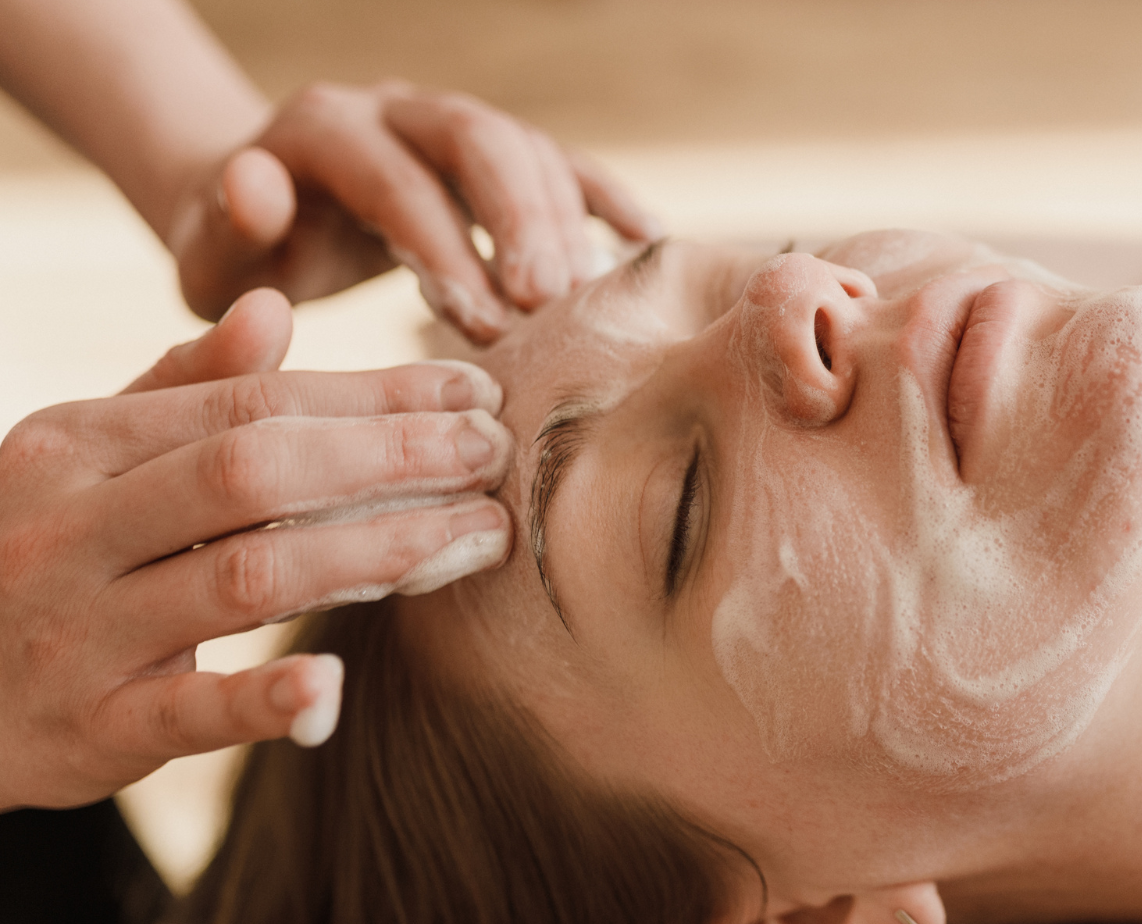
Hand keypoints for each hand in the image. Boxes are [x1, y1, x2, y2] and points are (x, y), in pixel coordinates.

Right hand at [0, 289, 514, 809]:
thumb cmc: (37, 551)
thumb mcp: (83, 455)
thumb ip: (177, 387)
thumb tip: (272, 308)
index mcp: (80, 444)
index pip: (253, 403)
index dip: (374, 396)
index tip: (473, 393)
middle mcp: (73, 526)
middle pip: (258, 472)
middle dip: (392, 457)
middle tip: (494, 454)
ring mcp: (76, 630)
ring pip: (246, 577)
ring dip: (376, 552)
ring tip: (477, 537)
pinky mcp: (87, 730)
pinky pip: (184, 714)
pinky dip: (263, 699)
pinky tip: (335, 686)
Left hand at [167, 80, 659, 343]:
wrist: (268, 217)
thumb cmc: (244, 256)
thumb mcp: (213, 253)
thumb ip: (227, 225)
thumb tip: (259, 184)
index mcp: (324, 130)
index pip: (395, 178)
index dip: (444, 245)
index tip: (482, 322)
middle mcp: (396, 109)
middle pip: (476, 139)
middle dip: (519, 218)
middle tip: (551, 300)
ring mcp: (451, 126)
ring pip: (526, 147)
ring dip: (564, 220)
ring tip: (588, 298)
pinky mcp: (494, 156)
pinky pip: (562, 163)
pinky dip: (606, 198)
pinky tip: (648, 241)